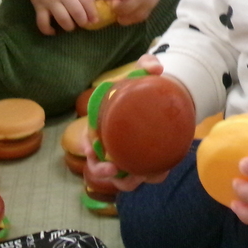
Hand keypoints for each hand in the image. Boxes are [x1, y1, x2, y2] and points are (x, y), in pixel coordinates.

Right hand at [21, 0, 97, 34]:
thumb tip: (93, 9)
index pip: (87, 1)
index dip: (93, 13)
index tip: (94, 21)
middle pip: (77, 12)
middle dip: (82, 22)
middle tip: (82, 23)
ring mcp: (51, 1)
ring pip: (62, 19)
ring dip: (69, 26)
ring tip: (70, 26)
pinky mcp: (39, 7)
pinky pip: (43, 22)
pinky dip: (48, 30)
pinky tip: (53, 31)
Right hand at [81, 54, 172, 190]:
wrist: (160, 100)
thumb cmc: (142, 88)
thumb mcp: (141, 72)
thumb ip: (146, 64)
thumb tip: (156, 69)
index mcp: (101, 126)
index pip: (87, 142)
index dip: (87, 149)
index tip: (93, 150)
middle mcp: (109, 146)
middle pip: (99, 167)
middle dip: (102, 172)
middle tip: (114, 170)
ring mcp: (125, 158)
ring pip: (121, 180)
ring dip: (128, 182)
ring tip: (140, 176)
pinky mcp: (142, 164)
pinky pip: (142, 177)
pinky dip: (150, 177)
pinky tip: (161, 171)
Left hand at [102, 0, 168, 24]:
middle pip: (125, 7)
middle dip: (116, 8)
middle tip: (112, 5)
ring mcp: (147, 3)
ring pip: (133, 16)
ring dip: (123, 16)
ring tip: (118, 12)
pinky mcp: (151, 9)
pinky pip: (139, 18)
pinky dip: (131, 19)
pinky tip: (126, 15)